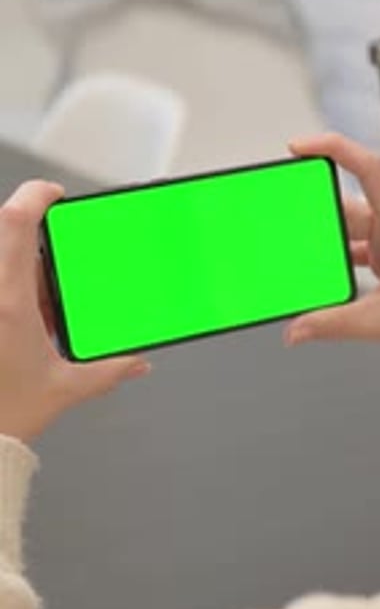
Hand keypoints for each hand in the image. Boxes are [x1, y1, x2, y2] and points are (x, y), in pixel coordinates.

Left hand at [0, 180, 150, 442]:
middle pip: (5, 230)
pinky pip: (1, 283)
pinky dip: (16, 287)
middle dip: (32, 230)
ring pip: (2, 257)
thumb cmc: (6, 413)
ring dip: (23, 264)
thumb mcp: (66, 387)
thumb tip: (136, 362)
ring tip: (42, 295)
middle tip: (55, 246)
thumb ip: (109, 371)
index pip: (17, 222)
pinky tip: (30, 318)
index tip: (55, 195)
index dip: (36, 196)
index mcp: (10, 301)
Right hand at [284, 133, 379, 380]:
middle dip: (320, 205)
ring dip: (329, 236)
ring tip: (302, 244)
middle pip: (354, 201)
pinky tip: (323, 268)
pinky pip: (361, 248)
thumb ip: (331, 324)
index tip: (302, 148)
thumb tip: (295, 328)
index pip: (371, 169)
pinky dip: (340, 256)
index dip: (334, 150)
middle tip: (291, 208)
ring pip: (356, 226)